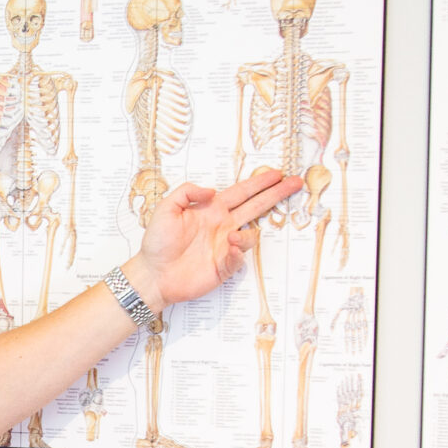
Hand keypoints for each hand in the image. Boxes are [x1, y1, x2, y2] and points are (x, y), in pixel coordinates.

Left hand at [128, 170, 296, 307]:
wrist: (153, 274)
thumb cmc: (157, 243)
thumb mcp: (166, 209)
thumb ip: (187, 193)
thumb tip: (212, 190)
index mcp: (211, 210)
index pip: (241, 192)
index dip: (259, 182)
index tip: (277, 173)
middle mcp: (222, 225)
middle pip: (256, 206)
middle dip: (275, 194)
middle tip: (294, 182)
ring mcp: (225, 246)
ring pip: (250, 235)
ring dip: (247, 235)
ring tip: (232, 237)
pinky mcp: (224, 266)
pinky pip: (239, 258)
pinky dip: (238, 252)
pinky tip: (229, 248)